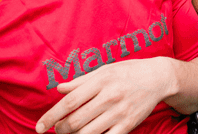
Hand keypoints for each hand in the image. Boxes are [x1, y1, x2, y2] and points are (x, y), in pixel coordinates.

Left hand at [36, 58, 173, 133]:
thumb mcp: (104, 70)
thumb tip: (59, 89)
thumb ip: (81, 81)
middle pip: (75, 121)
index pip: (69, 102)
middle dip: (61, 129)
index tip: (40, 127)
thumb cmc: (128, 72)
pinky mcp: (128, 124)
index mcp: (100, 81)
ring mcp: (119, 112)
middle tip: (58, 129)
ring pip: (87, 133)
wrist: (158, 77)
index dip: (51, 116)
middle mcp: (108, 96)